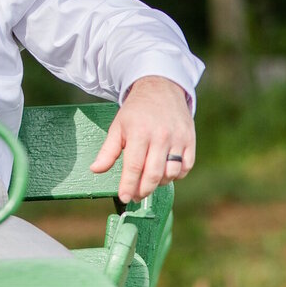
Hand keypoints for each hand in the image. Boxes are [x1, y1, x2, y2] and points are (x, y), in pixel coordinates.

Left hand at [89, 75, 195, 202]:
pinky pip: (186, 166)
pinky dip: (176, 174)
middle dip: (143, 190)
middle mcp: (160, 136)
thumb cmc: (136, 111)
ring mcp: (177, 138)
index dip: (129, 185)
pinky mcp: (190, 139)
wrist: (160, 88)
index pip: (134, 166)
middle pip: (154, 173)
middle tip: (135, 196)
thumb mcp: (118, 126)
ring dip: (160, 183)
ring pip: (172, 172)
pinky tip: (165, 172)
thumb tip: (95, 170)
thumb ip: (108, 151)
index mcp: (139, 133)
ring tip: (149, 181)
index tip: (124, 198)